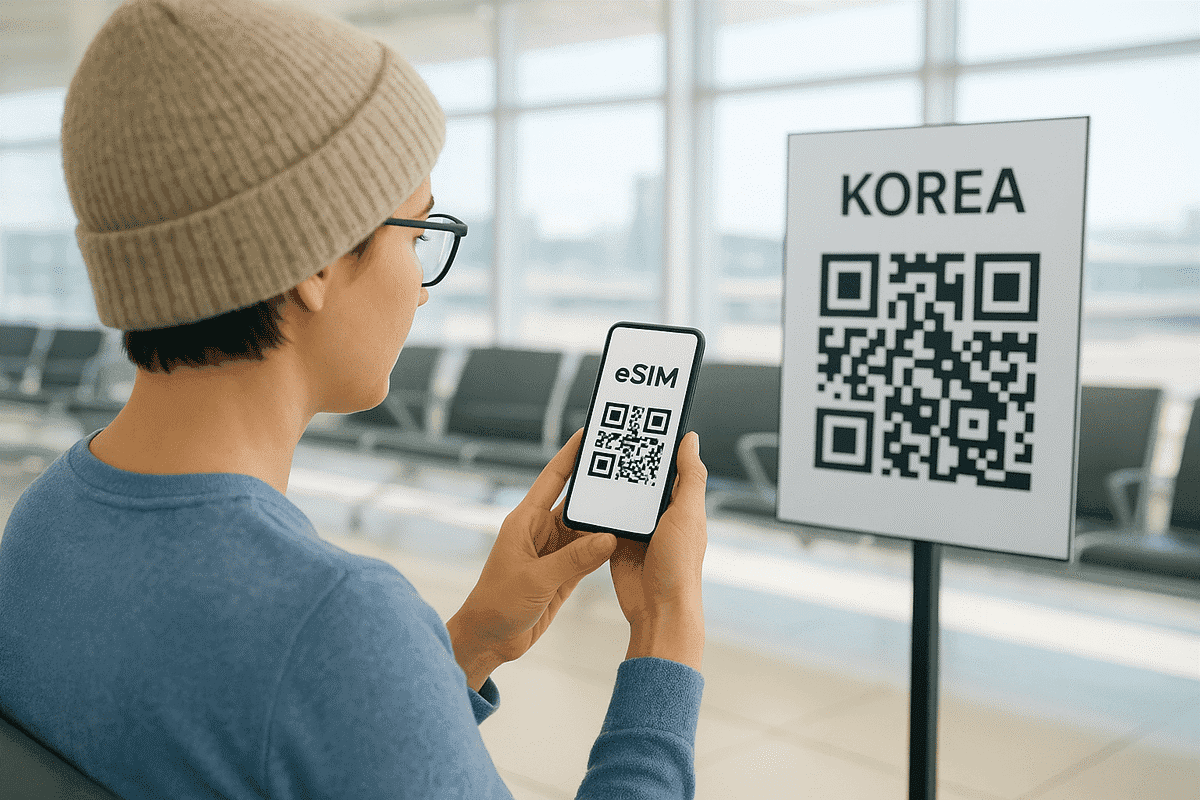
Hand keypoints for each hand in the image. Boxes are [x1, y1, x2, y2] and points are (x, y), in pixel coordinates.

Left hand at [446, 428, 617, 690]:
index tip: (590, 433)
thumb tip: (608, 537)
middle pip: (576, 502)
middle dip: (599, 488)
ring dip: (606, 520)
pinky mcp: (563, 572)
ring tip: (634, 503)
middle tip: (627, 468)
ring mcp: (554, 552)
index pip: (553, 477)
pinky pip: (590, 552)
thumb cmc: (497, 603)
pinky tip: (625, 538)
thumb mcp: (537, 579)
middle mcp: (541, 531)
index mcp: (526, 521)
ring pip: (586, 529)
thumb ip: (574, 559)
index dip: (571, 454)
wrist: (490, 639)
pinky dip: (606, 546)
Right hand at [609, 431, 707, 670]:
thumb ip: (690, 477)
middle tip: (612, 433)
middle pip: (642, 479)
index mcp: (682, 504)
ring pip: (622, 496)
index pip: (670, 466)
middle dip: (629, 460)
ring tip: (597, 458)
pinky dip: (597, 507)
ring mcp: (638, 528)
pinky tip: (587, 492)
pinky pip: (604, 518)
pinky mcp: (617, 541)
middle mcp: (661, 514)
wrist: (656, 610)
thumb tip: (691, 440)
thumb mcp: (687, 514)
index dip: (660, 445)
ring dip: (611, 483)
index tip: (645, 420)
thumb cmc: (680, 566)